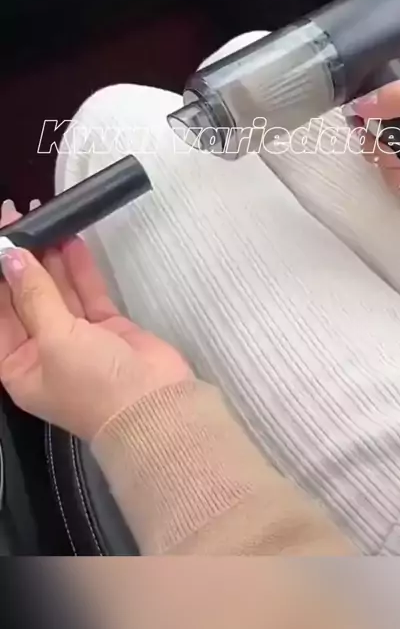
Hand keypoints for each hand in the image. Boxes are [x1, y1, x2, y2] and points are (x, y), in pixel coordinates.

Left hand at [0, 202, 189, 439]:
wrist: (156, 407)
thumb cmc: (93, 384)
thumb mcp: (55, 340)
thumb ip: (34, 295)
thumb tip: (10, 258)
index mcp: (18, 366)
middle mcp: (43, 352)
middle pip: (26, 299)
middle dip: (22, 263)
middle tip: (19, 221)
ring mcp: (77, 338)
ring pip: (57, 292)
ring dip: (51, 260)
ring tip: (45, 223)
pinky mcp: (107, 328)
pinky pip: (87, 294)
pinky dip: (80, 270)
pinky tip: (72, 242)